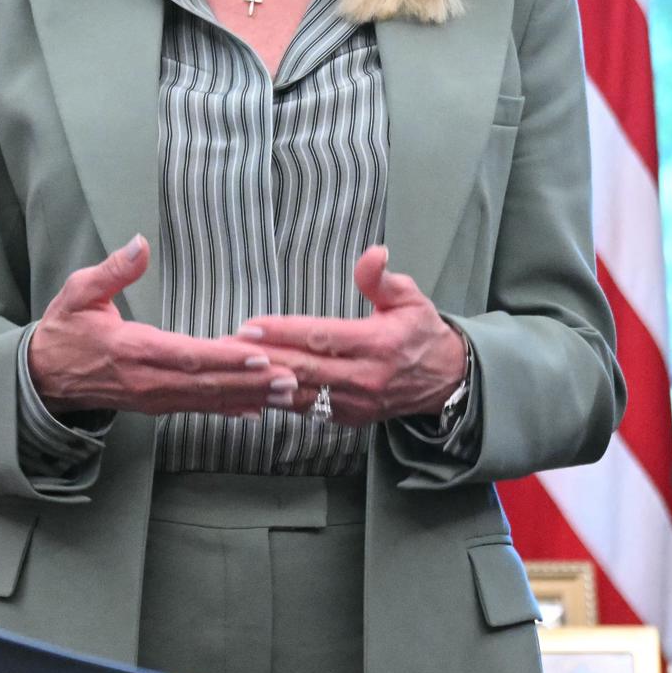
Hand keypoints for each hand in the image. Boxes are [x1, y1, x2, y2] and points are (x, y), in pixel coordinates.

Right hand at [29, 236, 293, 416]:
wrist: (41, 377)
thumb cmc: (64, 330)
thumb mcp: (78, 292)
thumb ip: (112, 270)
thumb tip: (140, 244)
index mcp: (132, 350)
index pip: (186, 356)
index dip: (224, 358)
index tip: (258, 355)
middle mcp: (147, 380)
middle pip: (206, 383)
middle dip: (251, 382)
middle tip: (291, 379)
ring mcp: (153, 397)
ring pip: (207, 399)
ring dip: (249, 397)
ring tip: (287, 394)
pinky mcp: (156, 404)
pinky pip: (197, 408)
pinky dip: (229, 409)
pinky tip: (258, 410)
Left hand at [237, 246, 465, 425]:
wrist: (444, 381)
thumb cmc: (420, 334)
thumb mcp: (410, 298)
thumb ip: (382, 279)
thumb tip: (373, 253)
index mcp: (378, 345)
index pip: (322, 337)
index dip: (284, 332)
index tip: (252, 326)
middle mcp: (364, 377)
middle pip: (303, 368)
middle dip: (262, 358)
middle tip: (227, 346)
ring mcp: (354, 403)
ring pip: (300, 394)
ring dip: (263, 382)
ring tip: (232, 368)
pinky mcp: (347, 418)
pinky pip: (306, 409)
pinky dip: (278, 400)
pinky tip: (254, 389)